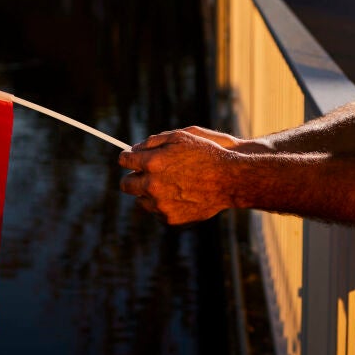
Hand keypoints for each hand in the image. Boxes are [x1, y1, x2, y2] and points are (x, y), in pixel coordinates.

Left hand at [118, 127, 238, 224]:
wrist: (230, 179)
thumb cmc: (206, 153)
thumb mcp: (180, 137)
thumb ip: (153, 142)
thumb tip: (134, 149)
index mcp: (152, 163)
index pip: (124, 160)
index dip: (127, 157)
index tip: (130, 158)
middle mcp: (152, 185)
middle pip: (126, 184)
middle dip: (132, 177)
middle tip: (141, 174)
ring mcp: (160, 204)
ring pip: (140, 201)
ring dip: (148, 193)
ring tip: (166, 185)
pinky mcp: (170, 218)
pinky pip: (156, 212)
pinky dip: (162, 204)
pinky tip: (178, 195)